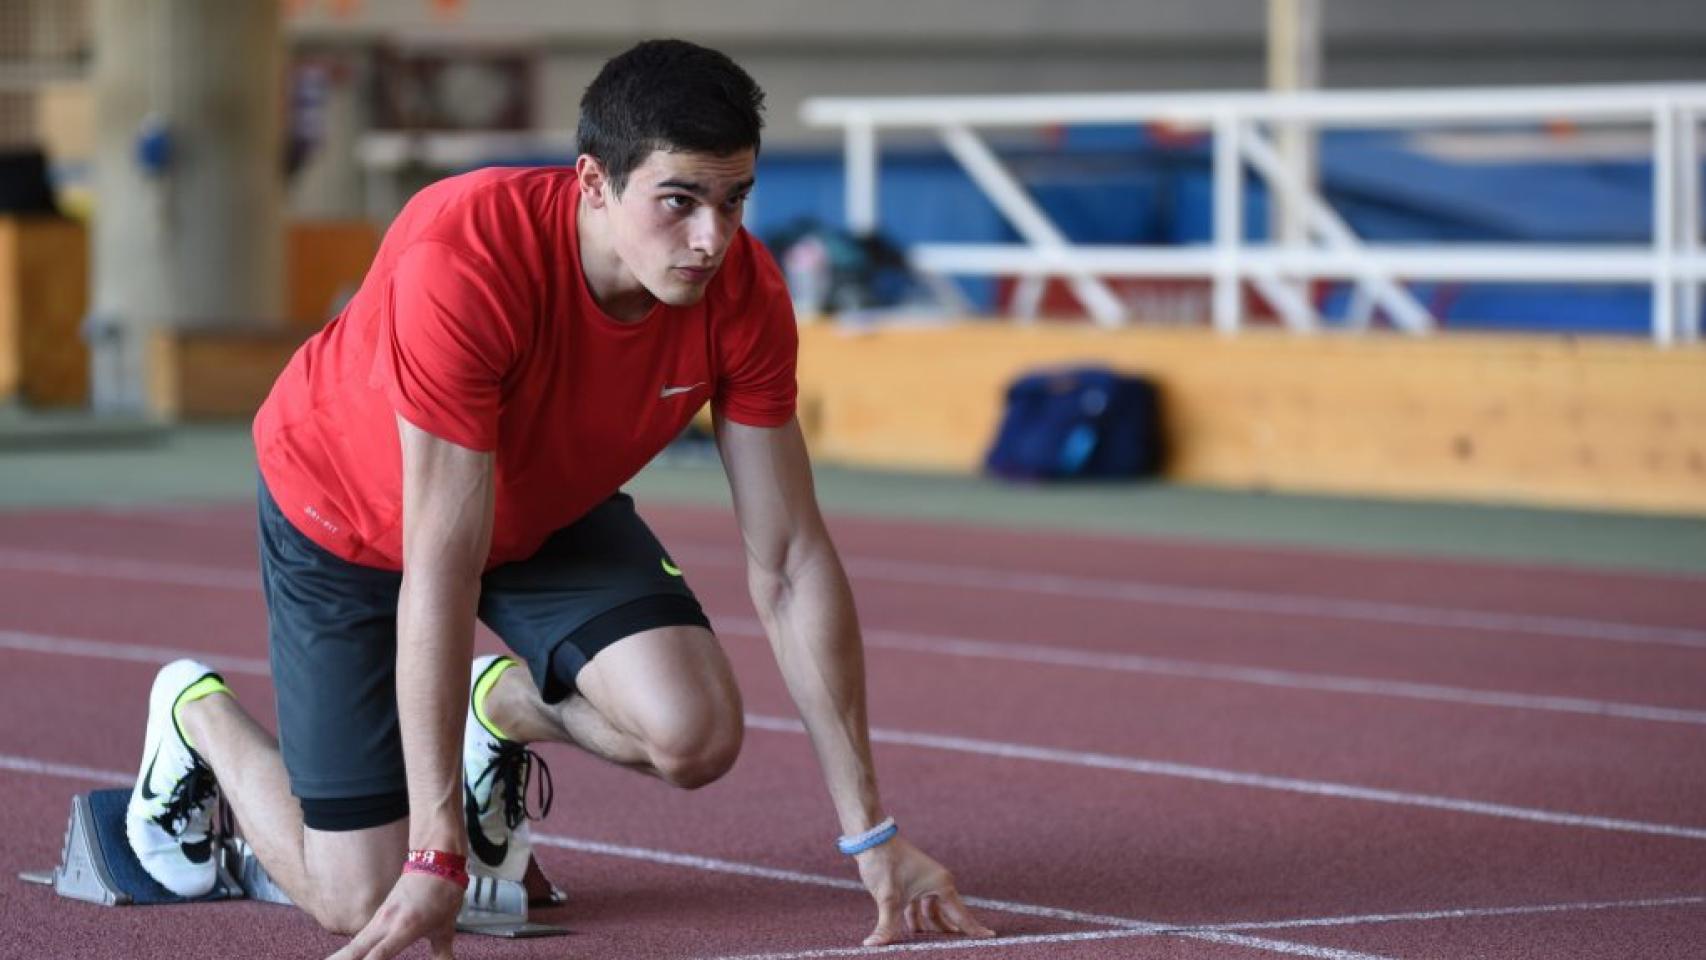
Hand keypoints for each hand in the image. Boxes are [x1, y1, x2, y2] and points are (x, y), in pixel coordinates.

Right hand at [325, 872, 462, 959]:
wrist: (435, 859)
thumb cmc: (443, 892)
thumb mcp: (446, 927)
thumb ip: (443, 954)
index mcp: (405, 926)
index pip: (378, 954)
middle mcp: (386, 922)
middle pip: (355, 949)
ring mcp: (380, 918)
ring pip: (354, 944)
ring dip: (340, 957)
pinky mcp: (378, 916)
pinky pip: (360, 938)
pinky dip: (349, 951)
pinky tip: (341, 959)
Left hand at [854, 835, 994, 946]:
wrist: (871, 838)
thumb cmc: (885, 863)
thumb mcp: (887, 898)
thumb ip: (886, 927)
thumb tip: (872, 945)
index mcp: (941, 884)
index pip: (961, 914)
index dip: (974, 929)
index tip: (991, 937)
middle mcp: (938, 882)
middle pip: (949, 914)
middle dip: (951, 933)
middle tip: (959, 948)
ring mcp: (926, 882)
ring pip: (933, 911)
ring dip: (931, 927)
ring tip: (933, 945)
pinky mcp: (913, 882)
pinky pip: (920, 906)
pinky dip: (917, 918)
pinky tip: (914, 931)